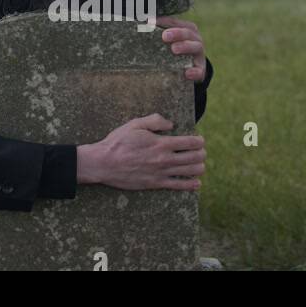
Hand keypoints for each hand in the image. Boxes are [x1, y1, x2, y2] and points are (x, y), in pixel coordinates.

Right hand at [76, 114, 204, 190]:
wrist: (104, 163)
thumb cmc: (118, 142)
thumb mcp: (135, 124)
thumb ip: (155, 120)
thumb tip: (171, 124)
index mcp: (161, 143)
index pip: (190, 142)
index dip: (199, 141)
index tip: (200, 140)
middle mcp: (165, 159)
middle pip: (194, 157)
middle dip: (201, 153)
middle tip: (201, 152)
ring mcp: (161, 172)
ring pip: (190, 171)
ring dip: (199, 167)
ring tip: (200, 165)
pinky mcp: (155, 184)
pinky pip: (178, 186)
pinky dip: (190, 185)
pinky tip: (196, 183)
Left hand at [157, 16, 205, 81]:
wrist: (191, 70)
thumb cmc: (175, 51)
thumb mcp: (168, 41)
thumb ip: (157, 33)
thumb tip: (140, 25)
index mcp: (186, 29)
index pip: (175, 23)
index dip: (164, 21)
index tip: (151, 22)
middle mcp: (195, 39)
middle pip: (187, 33)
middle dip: (176, 33)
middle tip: (165, 36)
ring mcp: (199, 54)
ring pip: (196, 47)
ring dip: (185, 47)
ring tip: (174, 49)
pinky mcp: (201, 70)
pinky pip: (200, 71)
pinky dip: (194, 72)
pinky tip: (187, 73)